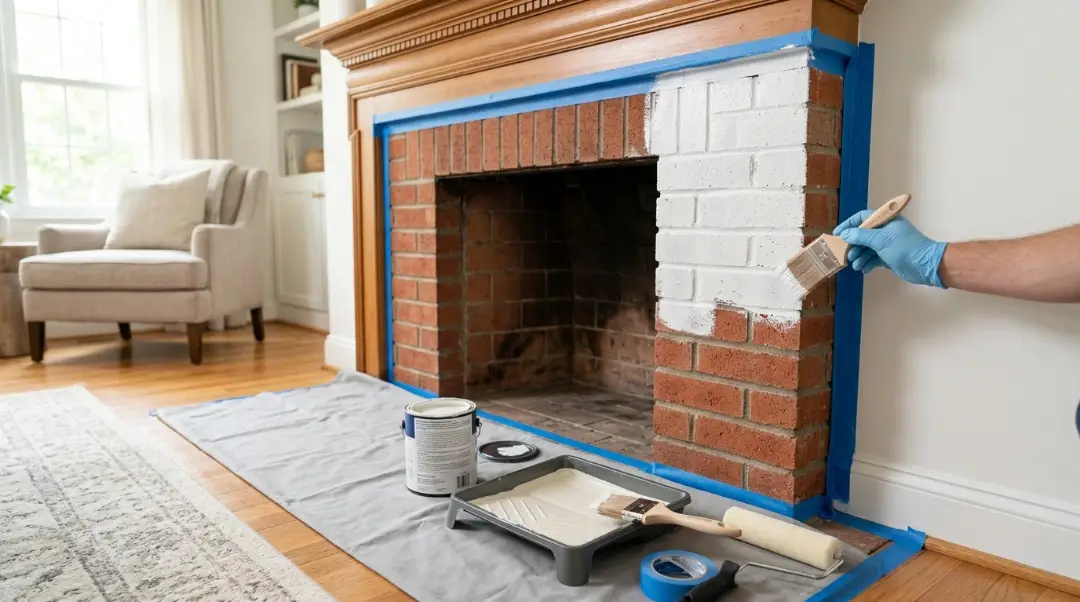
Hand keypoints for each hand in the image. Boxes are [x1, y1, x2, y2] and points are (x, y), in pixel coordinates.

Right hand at [833, 210, 947, 287]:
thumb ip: (860, 236)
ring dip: (859, 256)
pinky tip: (863, 269)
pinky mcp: (889, 257)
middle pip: (863, 234)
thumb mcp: (880, 240)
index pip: (863, 217)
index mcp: (886, 220)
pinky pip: (873, 258)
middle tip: (846, 254)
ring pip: (867, 248)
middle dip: (854, 244)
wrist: (925, 265)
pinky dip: (867, 263)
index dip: (849, 225)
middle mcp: (886, 230)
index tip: (837, 235)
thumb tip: (844, 234)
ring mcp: (888, 244)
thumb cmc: (904, 247)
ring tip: (856, 264)